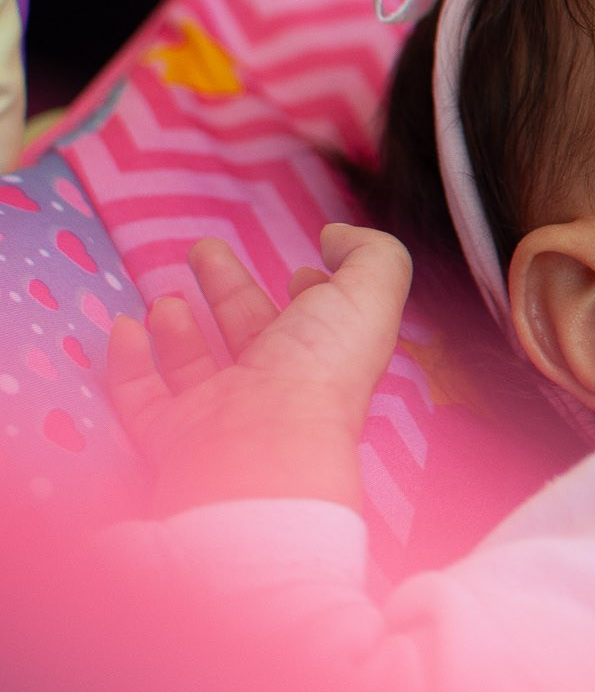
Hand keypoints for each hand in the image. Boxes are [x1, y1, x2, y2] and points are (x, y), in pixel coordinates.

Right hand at [106, 225, 411, 516]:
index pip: (319, 322)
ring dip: (180, 329)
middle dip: (229, 289)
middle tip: (203, 250)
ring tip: (166, 298)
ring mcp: (223, 416)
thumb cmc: (321, 370)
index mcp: (325, 357)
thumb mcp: (369, 295)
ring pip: (198, 367)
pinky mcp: (173, 438)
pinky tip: (125, 327)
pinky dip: (130, 363)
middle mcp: (277, 387)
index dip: (315, 293)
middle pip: (250, 331)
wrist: (265, 455)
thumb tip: (337, 236)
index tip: (304, 272)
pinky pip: (143, 400)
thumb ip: (372, 255)